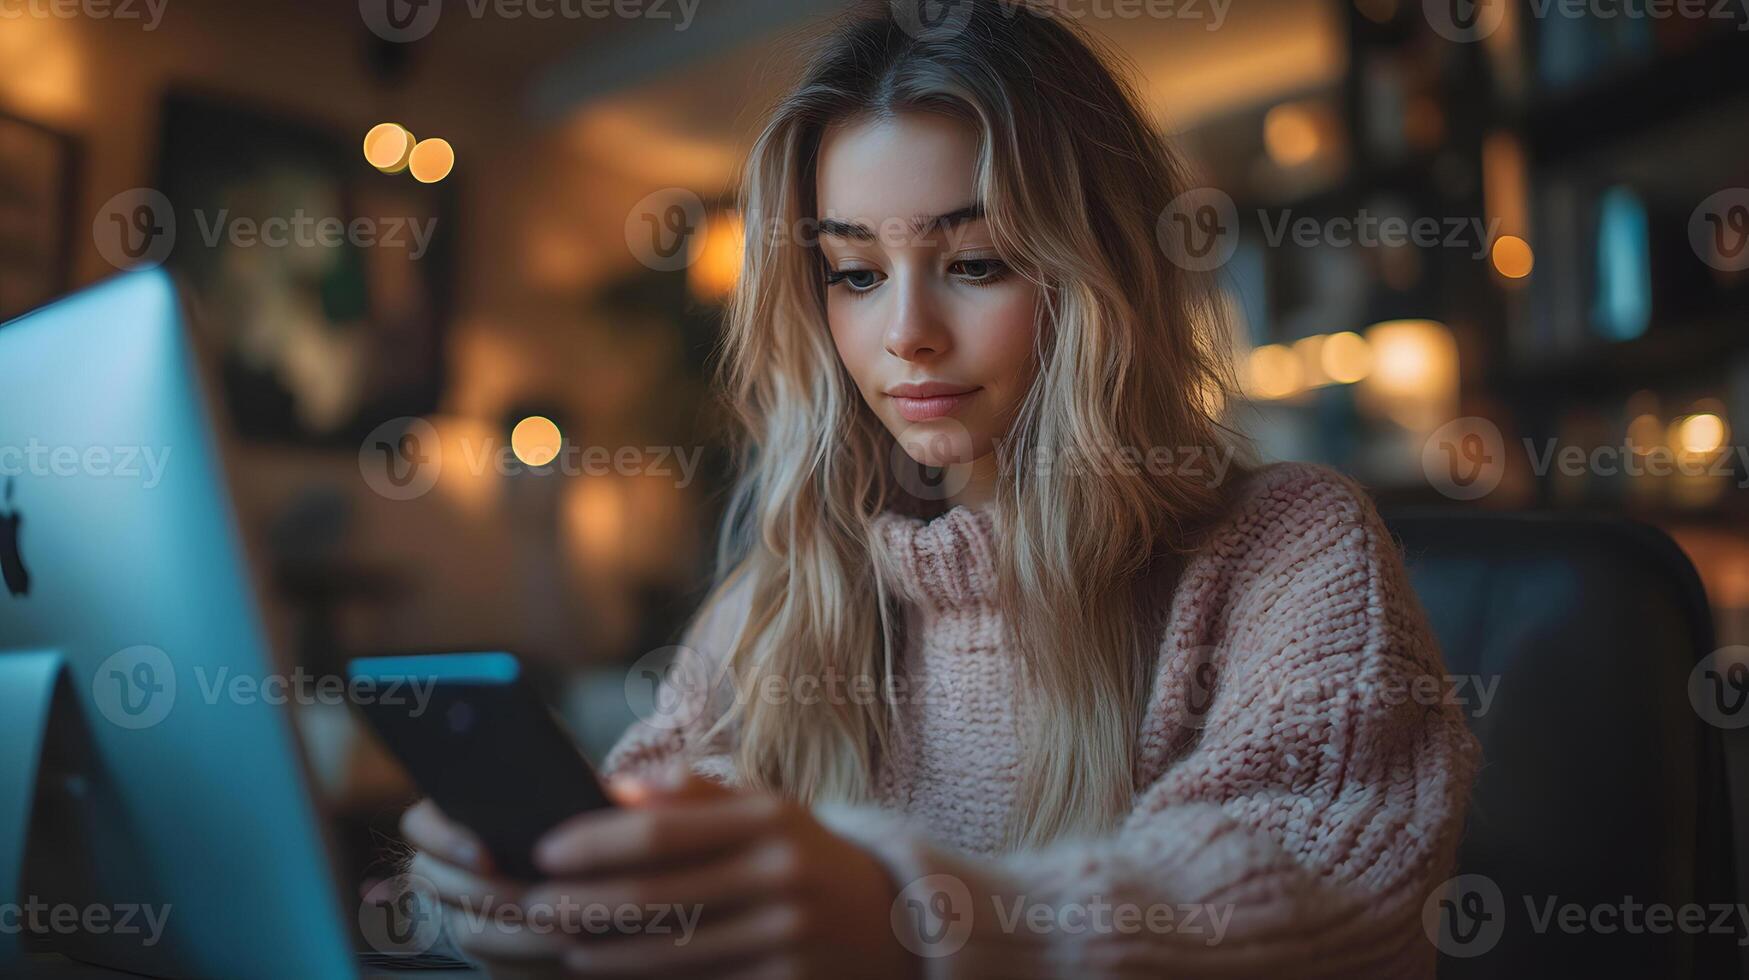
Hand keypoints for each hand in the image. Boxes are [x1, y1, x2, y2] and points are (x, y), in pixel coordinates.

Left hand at [400, 774, 918, 978]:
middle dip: (582, 906)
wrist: (891, 922)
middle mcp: (781, 876)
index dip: (593, 844)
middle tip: (533, 908)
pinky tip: (612, 974)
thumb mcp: (765, 809)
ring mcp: (787, 938)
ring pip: (669, 955)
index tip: (543, 850)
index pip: (660, 833)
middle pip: (656, 898)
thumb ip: (693, 796)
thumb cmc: (802, 855)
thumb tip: (615, 791)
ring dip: (604, 953)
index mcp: (769, 819)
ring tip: (564, 945)